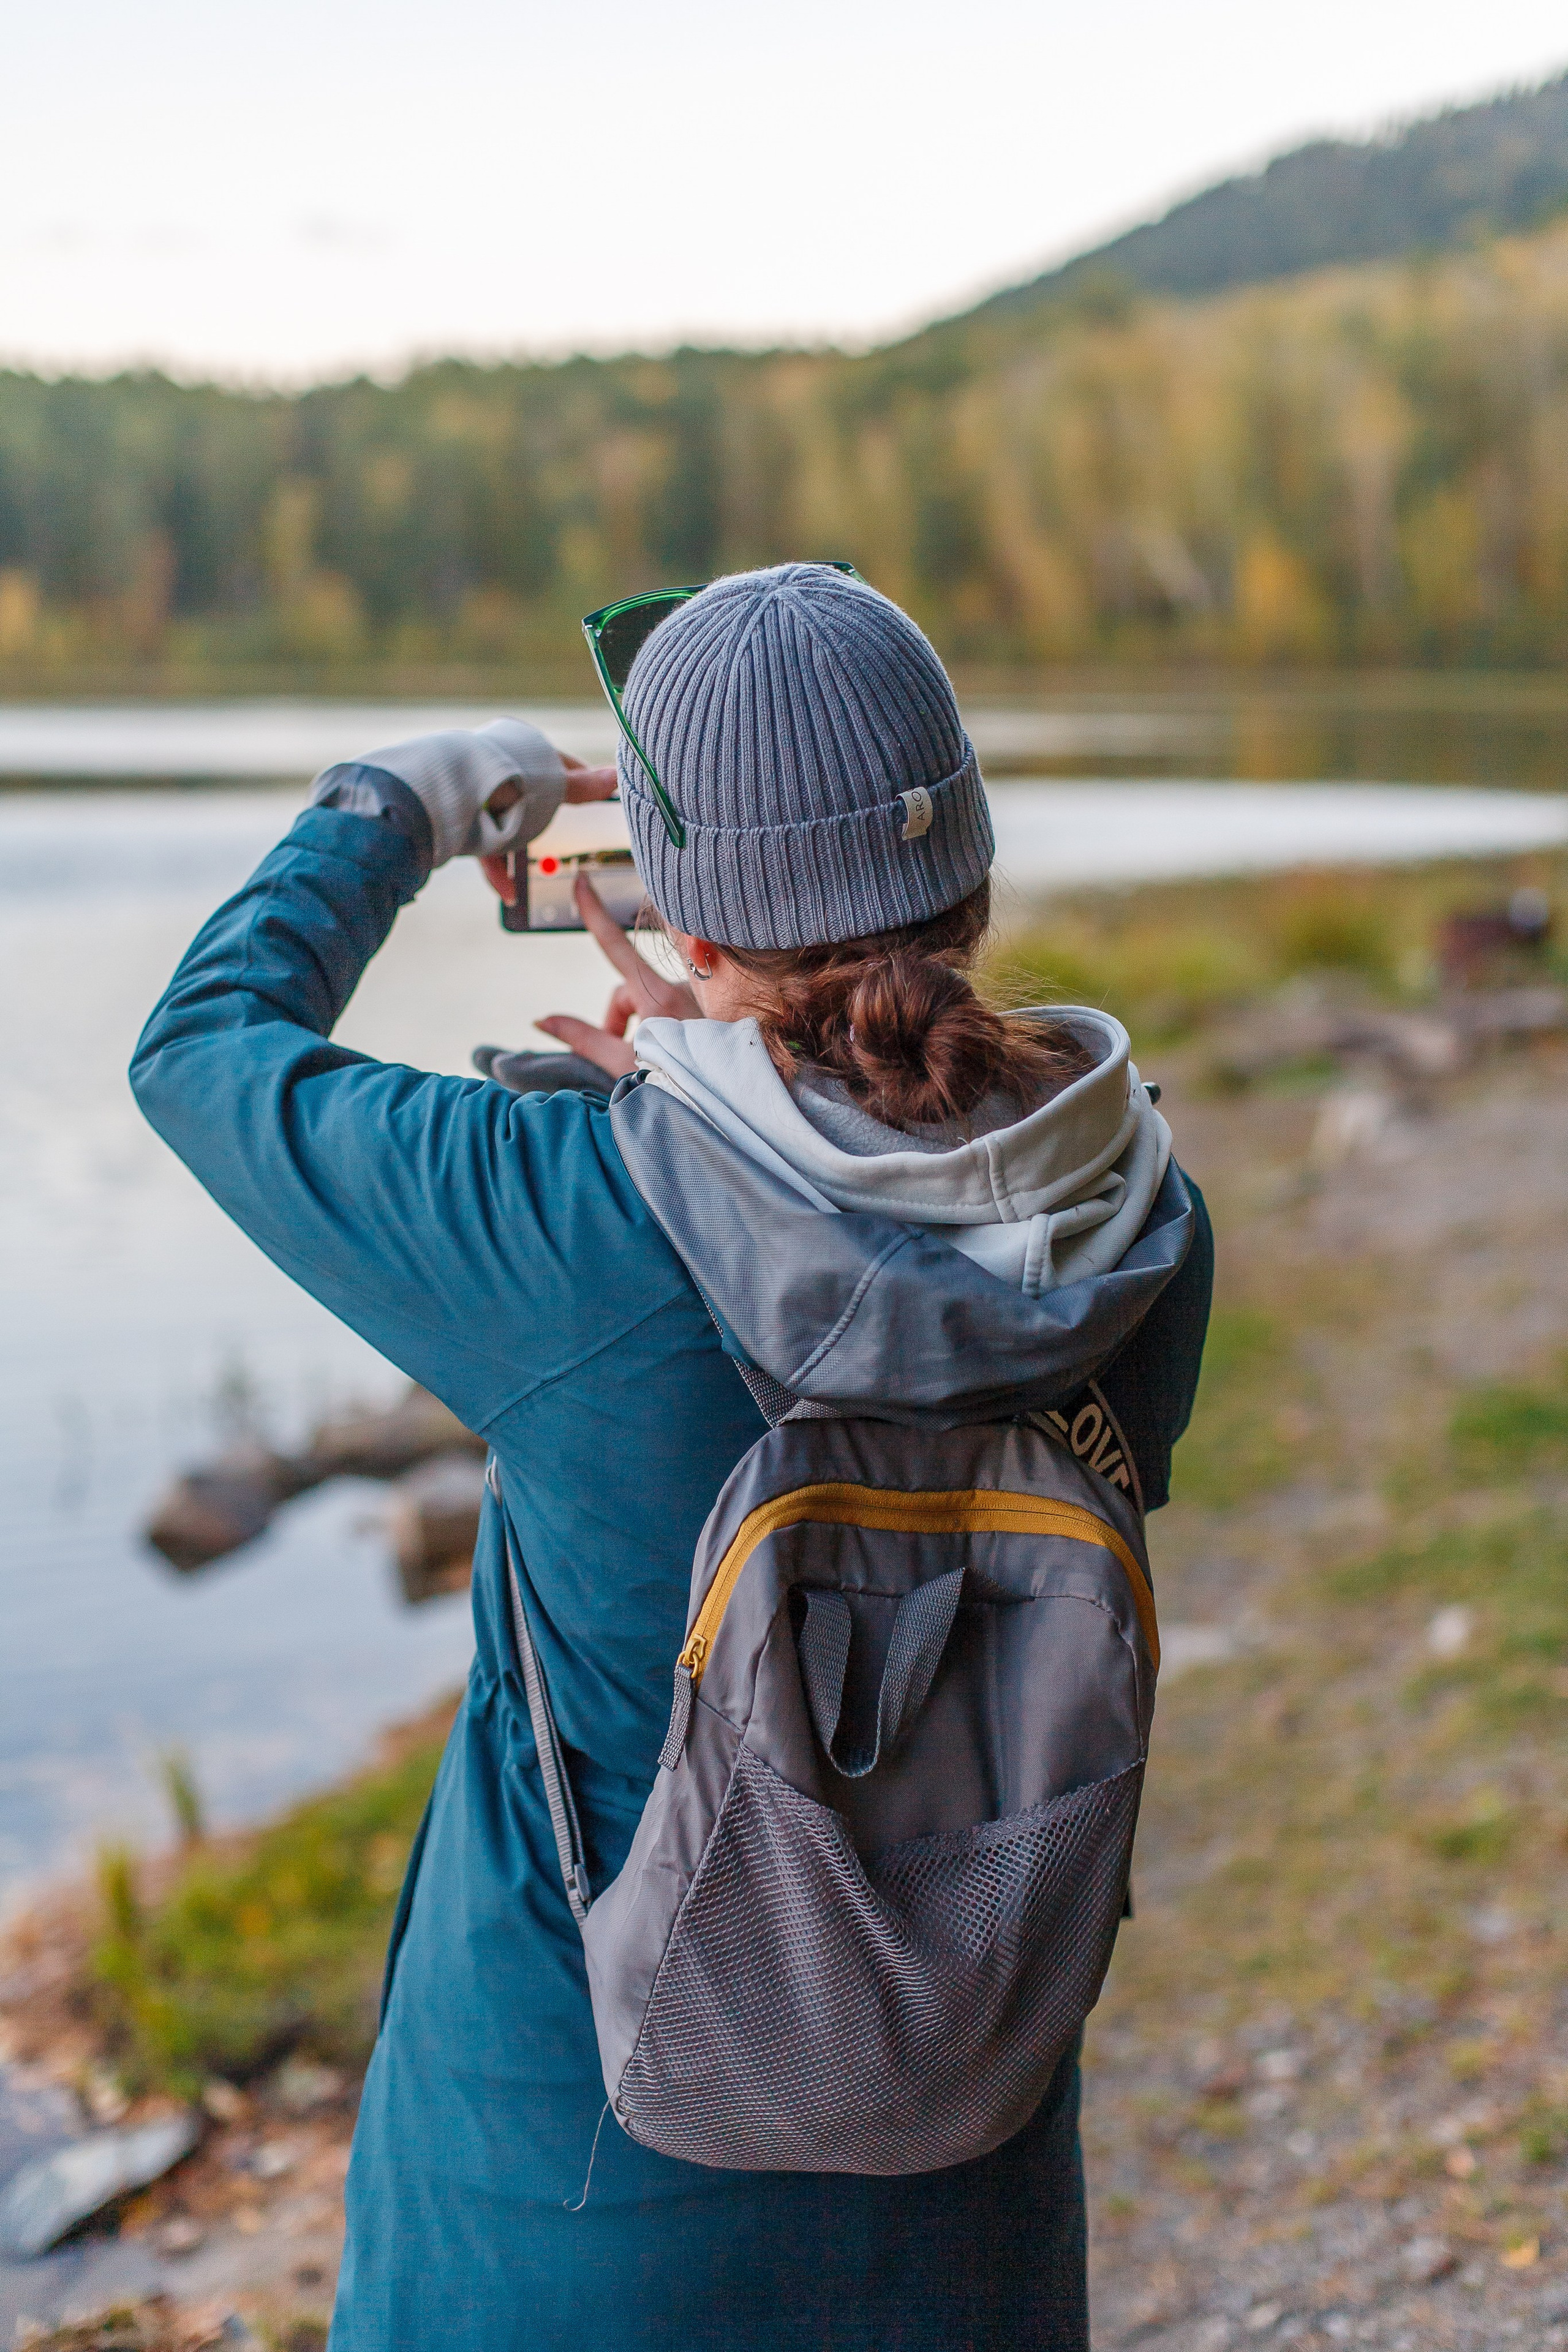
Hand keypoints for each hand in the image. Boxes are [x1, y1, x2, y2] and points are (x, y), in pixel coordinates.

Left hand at [478, 753, 618, 904]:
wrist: (455, 790)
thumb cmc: (507, 779)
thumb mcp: (552, 785)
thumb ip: (581, 786)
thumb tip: (616, 777)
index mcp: (527, 752)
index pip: (562, 766)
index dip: (581, 784)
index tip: (595, 801)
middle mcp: (504, 770)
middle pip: (532, 800)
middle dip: (544, 826)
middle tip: (564, 844)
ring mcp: (481, 795)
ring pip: (506, 827)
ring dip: (518, 856)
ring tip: (532, 880)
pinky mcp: (463, 820)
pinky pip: (484, 846)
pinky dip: (497, 870)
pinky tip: (507, 893)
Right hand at [533, 875, 698, 1078]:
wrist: (734, 1093)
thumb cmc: (681, 1082)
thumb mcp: (624, 1063)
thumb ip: (583, 1038)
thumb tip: (542, 1020)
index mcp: (658, 997)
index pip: (615, 946)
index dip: (593, 913)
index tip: (581, 880)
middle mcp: (682, 986)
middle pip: (629, 989)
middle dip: (618, 1018)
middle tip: (622, 1052)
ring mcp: (701, 993)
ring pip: (653, 997)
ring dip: (642, 1022)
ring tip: (655, 1059)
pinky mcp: (714, 1003)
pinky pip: (677, 1003)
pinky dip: (665, 1022)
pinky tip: (678, 1050)